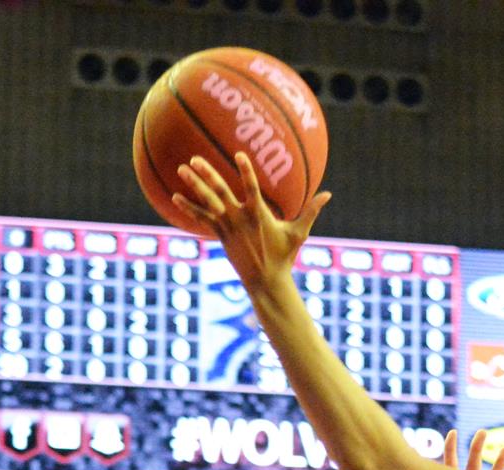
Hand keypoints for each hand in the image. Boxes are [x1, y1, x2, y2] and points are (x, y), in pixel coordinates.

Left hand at [174, 152, 331, 300]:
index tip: (238, 154)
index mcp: (259, 214)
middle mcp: (240, 218)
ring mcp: (228, 227)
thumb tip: (328, 194)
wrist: (266, 281)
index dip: (245, 171)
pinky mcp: (220, 235)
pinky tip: (175, 197)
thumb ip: (311, 211)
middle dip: (207, 175)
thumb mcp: (299, 233)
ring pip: (207, 202)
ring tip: (181, 169)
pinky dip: (189, 208)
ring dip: (194, 185)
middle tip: (195, 159)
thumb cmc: (284, 256)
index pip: (252, 188)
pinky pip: (202, 218)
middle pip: (220, 192)